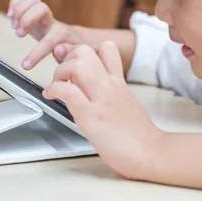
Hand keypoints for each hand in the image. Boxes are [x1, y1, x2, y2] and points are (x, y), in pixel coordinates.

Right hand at [8, 0, 84, 69]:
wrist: (74, 39)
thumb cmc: (71, 49)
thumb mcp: (72, 56)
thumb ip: (66, 53)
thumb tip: (57, 49)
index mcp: (62, 34)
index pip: (50, 40)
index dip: (36, 53)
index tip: (25, 66)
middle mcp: (52, 21)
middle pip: (42, 8)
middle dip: (27, 20)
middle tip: (19, 34)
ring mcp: (43, 14)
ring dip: (19, 10)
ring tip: (14, 25)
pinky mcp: (34, 11)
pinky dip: (15, 3)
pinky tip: (11, 15)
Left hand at [42, 42, 162, 179]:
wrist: (150, 152)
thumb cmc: (138, 135)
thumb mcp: (128, 102)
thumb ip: (112, 92)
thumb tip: (95, 92)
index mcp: (119, 82)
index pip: (106, 48)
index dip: (85, 51)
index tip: (75, 64)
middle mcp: (110, 86)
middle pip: (86, 51)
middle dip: (67, 58)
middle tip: (63, 75)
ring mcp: (100, 99)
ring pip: (77, 64)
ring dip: (59, 71)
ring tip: (57, 84)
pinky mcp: (91, 117)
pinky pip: (67, 91)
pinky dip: (54, 89)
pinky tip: (51, 96)